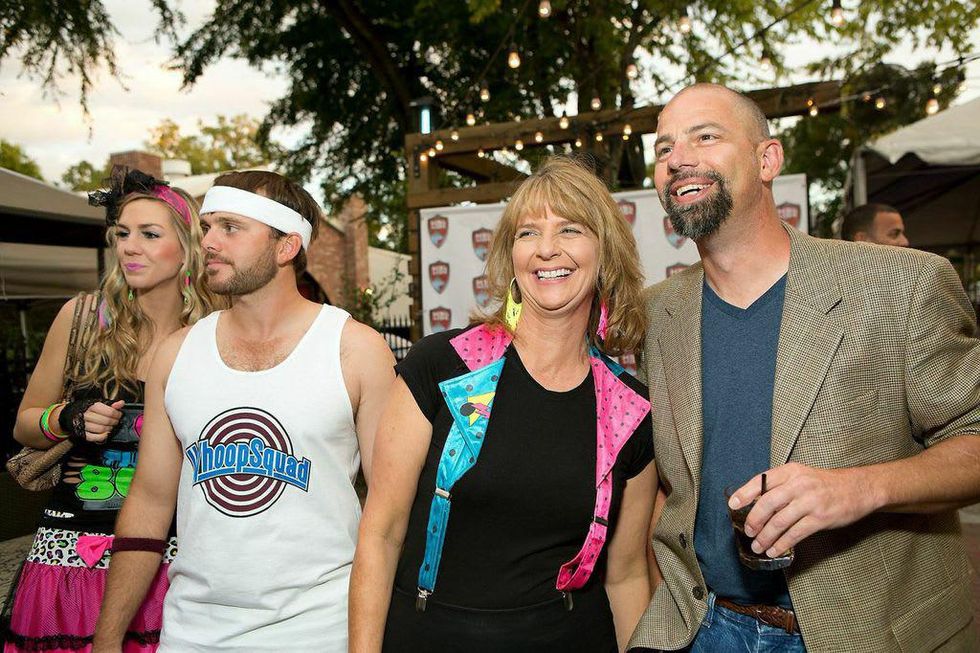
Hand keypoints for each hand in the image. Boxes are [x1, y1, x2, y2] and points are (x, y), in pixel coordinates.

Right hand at [82, 400, 124, 443]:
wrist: (71, 414)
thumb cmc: (87, 408)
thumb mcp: (99, 403)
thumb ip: (111, 404)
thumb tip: (121, 403)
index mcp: (92, 406)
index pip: (110, 412)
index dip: (117, 414)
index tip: (119, 415)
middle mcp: (86, 415)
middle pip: (106, 421)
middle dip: (114, 422)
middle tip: (116, 421)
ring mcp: (83, 425)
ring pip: (101, 429)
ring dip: (109, 429)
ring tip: (111, 426)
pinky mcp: (81, 433)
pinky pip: (93, 437)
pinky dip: (101, 437)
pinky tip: (105, 433)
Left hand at [727, 462, 879, 558]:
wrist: (858, 488)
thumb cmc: (824, 484)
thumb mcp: (801, 476)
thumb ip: (780, 486)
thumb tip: (754, 503)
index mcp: (790, 471)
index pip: (761, 481)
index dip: (744, 494)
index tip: (732, 505)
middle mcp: (798, 484)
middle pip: (767, 504)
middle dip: (753, 520)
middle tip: (748, 531)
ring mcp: (810, 502)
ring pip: (779, 522)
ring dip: (765, 537)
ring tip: (758, 546)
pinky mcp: (820, 518)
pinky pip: (795, 534)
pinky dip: (781, 544)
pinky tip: (774, 550)